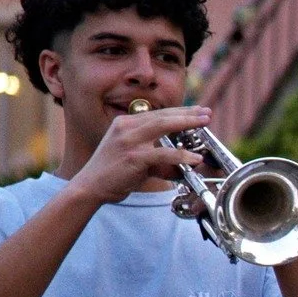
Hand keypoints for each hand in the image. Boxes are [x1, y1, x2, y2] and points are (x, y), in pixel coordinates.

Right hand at [65, 104, 208, 205]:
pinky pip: (162, 154)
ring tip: (205, 124)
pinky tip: (194, 158)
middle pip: (163, 115)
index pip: (157, 114)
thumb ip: (159, 159)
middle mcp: (126, 127)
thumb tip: (184, 164)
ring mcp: (128, 140)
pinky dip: (181, 155)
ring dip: (187, 123)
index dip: (180, 111)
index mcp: (125, 123)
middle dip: (188, 113)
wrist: (90, 186)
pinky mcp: (133, 156)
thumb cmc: (114, 174)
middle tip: (207, 113)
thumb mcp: (137, 160)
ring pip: (163, 126)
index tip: (198, 110)